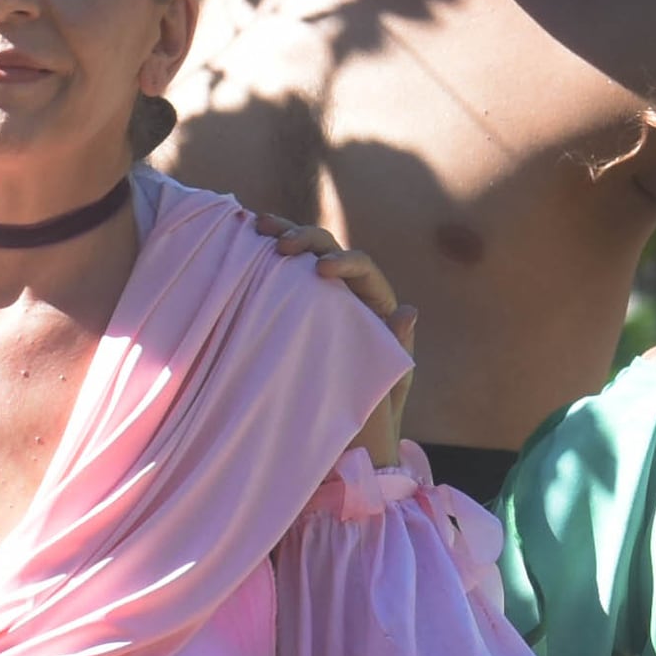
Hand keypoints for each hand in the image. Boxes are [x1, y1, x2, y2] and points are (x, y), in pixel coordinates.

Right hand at [242, 209, 418, 465]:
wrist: (348, 429)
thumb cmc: (375, 408)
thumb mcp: (390, 382)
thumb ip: (397, 347)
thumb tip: (408, 310)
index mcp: (375, 303)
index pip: (363, 268)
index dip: (345, 262)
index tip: (320, 270)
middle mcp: (348, 291)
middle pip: (330, 249)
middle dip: (307, 240)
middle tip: (280, 245)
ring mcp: (320, 295)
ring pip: (304, 253)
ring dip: (285, 235)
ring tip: (257, 227)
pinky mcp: (295, 302)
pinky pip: (284, 271)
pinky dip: (267, 253)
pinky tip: (247, 239)